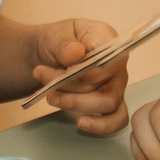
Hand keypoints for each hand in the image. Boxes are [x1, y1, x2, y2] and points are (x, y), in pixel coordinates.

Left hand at [29, 17, 127, 135]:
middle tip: (42, 75)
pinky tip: (81, 122)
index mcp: (108, 40)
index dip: (87, 69)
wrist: (49, 55)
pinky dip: (100, 125)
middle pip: (104, 82)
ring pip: (108, 104)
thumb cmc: (57, 41)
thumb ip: (63, 42)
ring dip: (75, 103)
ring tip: (51, 96)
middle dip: (68, 85)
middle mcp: (117, 64)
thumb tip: (75, 54)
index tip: (64, 69)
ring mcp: (116, 85)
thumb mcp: (55, 34)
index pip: (108, 58)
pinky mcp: (110, 103)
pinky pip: (116, 120)